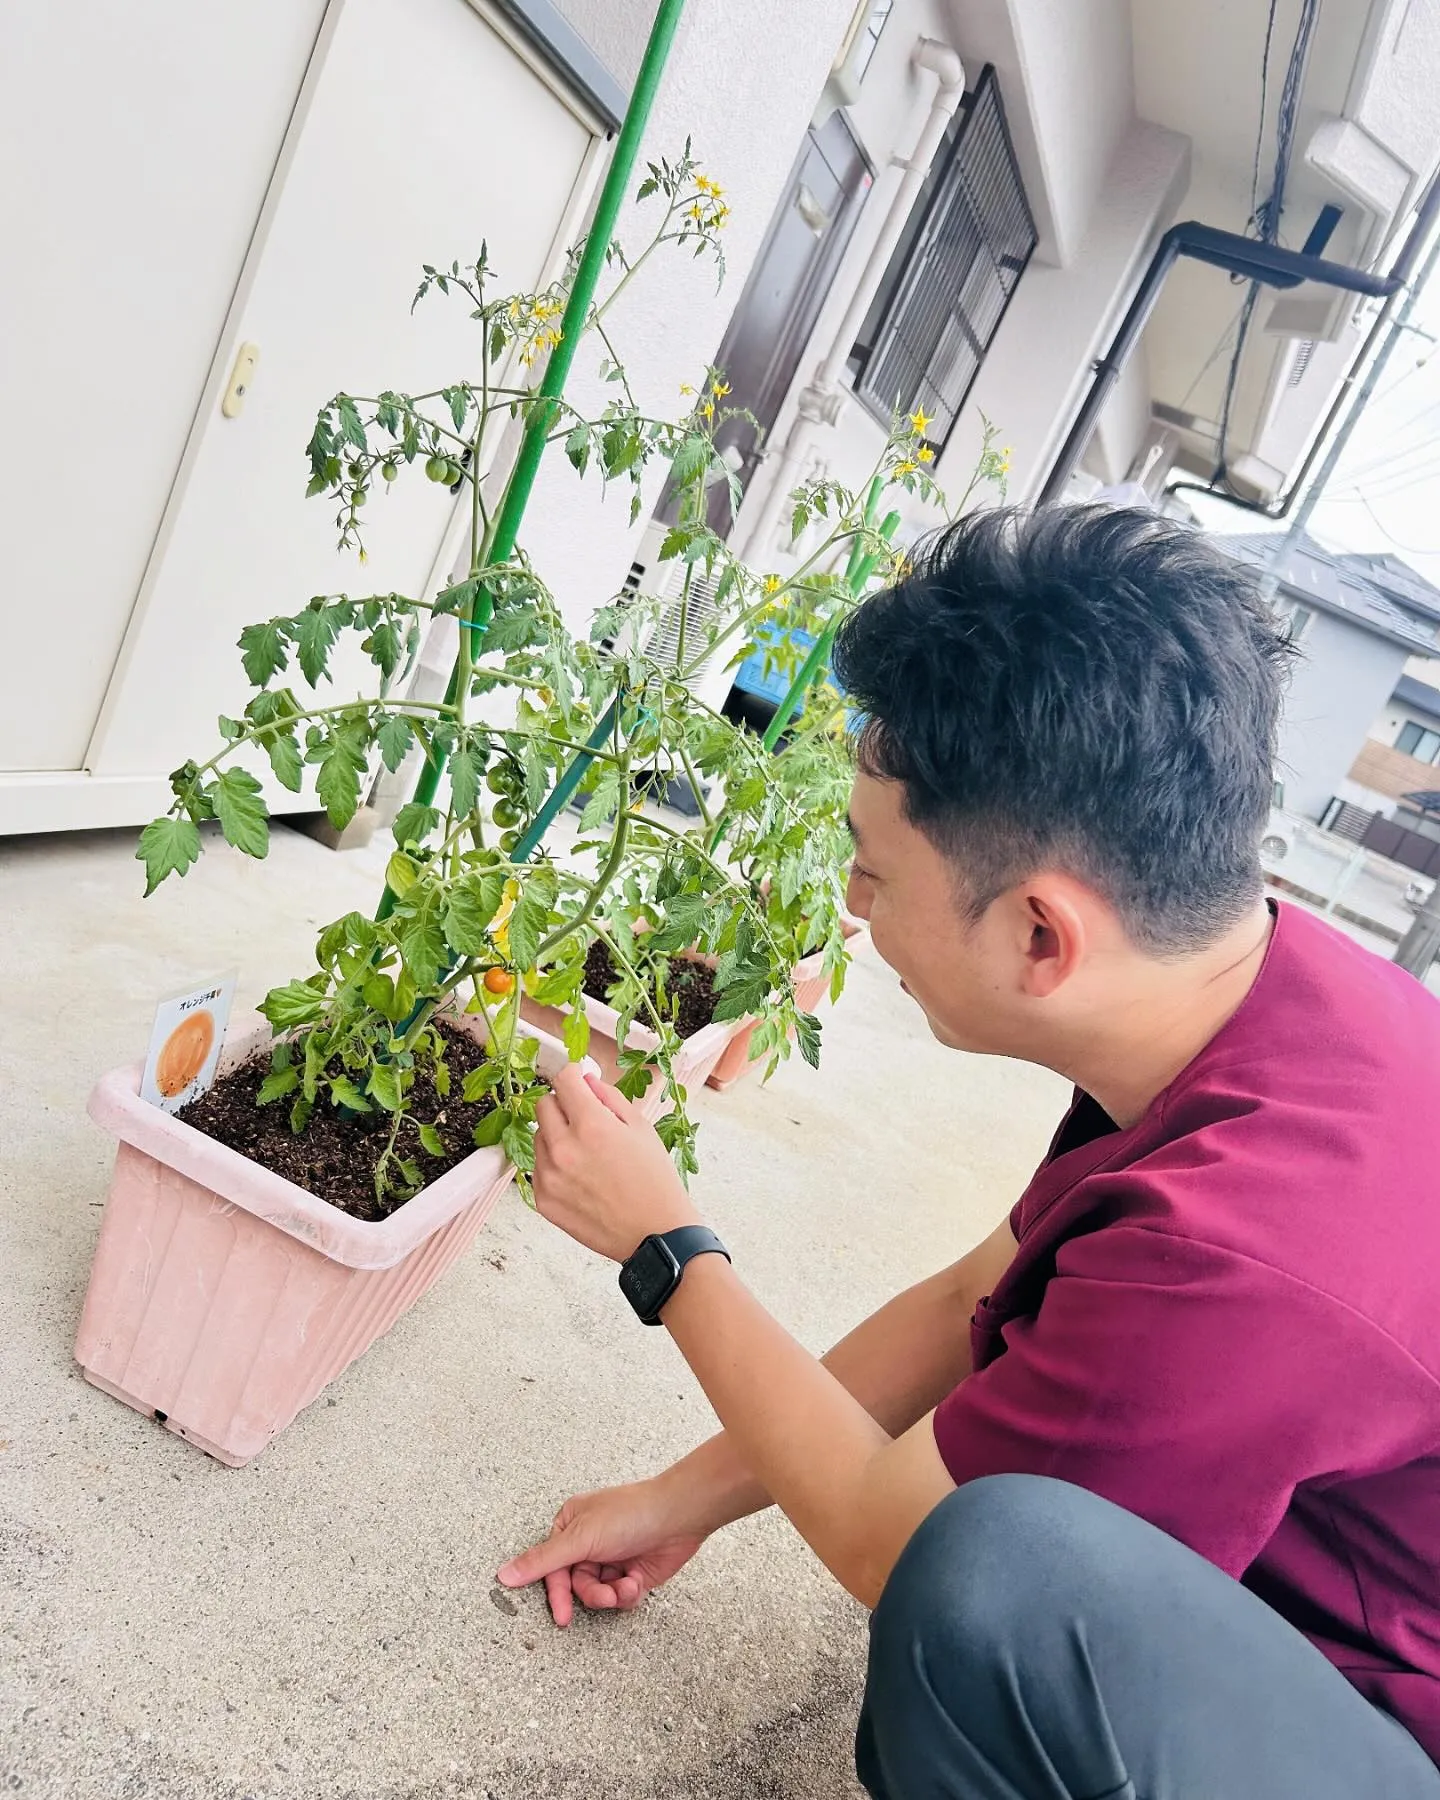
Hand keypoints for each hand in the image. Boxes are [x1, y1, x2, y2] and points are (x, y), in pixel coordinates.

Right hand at [495, 1477, 706, 1626]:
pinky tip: (637, 1579)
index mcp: (570, 1526)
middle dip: (593, 1594)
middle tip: (606, 1595)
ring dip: (612, 1594)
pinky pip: (619, 1597)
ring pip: (598, 1594)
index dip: (556, 1593)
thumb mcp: (581, 1538)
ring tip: (627, 1583)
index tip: (562, 1616)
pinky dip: (628, 1593)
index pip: (551, 1568)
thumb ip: (542, 1560)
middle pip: (575, 1585)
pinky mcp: (631, 1573)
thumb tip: (505, 1574)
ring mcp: (611, 1558)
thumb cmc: (630, 1514)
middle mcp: (588, 1542)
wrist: (678, 1517)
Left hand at [533, 1064, 697, 1261]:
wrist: (655, 1233)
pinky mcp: (544, 1200)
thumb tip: (586, 1081)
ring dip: (556, 1135)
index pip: (564, 1080)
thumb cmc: (655, 1182)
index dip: (573, 1075)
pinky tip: (579, 1175)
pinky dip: (553, 1164)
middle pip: (543, 1105)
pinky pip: (538, 1168)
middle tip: (583, 1117)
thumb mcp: (641, 1128)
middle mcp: (564, 1148)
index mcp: (591, 1125)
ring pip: (538, 1136)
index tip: (577, 1079)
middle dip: (562, 1104)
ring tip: (585, 1152)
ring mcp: (550, 1176)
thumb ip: (609, 1098)